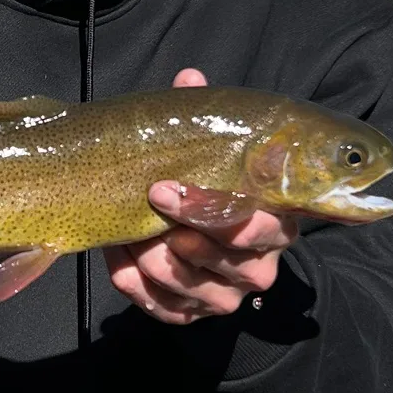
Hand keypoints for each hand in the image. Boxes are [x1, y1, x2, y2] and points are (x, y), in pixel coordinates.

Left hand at [104, 68, 299, 325]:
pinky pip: (165, 309)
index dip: (212, 210)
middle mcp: (258, 266)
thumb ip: (199, 116)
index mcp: (274, 221)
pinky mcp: (193, 314)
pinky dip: (136, 285)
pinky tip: (118, 257)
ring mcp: (225, 295)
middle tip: (146, 204)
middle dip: (180, 234)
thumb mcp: (207, 146)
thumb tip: (189, 78)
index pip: (262, 227)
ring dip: (152, 259)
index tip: (164, 190)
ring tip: (127, 231)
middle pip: (229, 262)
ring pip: (193, 289)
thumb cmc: (207, 179)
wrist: (193, 231)